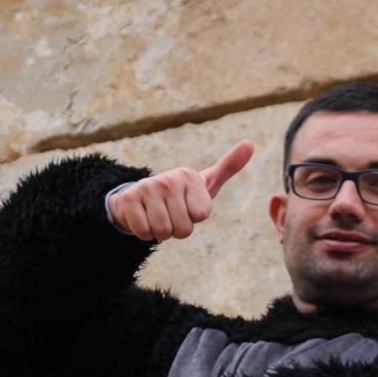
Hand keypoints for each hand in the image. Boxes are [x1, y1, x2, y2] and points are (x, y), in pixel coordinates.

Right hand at [109, 141, 254, 240]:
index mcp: (189, 176)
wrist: (138, 197)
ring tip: (158, 216)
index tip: (186, 206)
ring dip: (161, 232)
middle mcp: (168, 179)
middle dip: (177, 228)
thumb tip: (250, 143)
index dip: (194, 217)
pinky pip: (144, 232)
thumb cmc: (180, 194)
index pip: (200, 215)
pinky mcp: (128, 201)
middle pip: (183, 228)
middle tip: (171, 214)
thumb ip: (228, 166)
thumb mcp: (205, 182)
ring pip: (163, 232)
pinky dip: (144, 233)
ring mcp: (146, 188)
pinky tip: (143, 218)